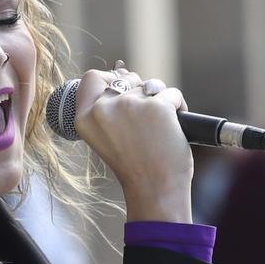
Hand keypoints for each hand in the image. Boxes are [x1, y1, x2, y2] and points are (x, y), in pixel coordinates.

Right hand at [69, 65, 192, 222]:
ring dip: (161, 100)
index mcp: (85, 118)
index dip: (110, 78)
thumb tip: (124, 72)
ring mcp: (130, 105)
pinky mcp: (157, 106)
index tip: (123, 85)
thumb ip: (110, 110)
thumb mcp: (109, 137)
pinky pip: (172, 94)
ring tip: (162, 127)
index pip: (91, 79)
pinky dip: (179, 107)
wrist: (154, 191)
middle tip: (149, 117)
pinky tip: (177, 127)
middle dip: (141, 90)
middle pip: (126, 78)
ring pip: (152, 85)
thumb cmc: (136, 167)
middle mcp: (104, 108)